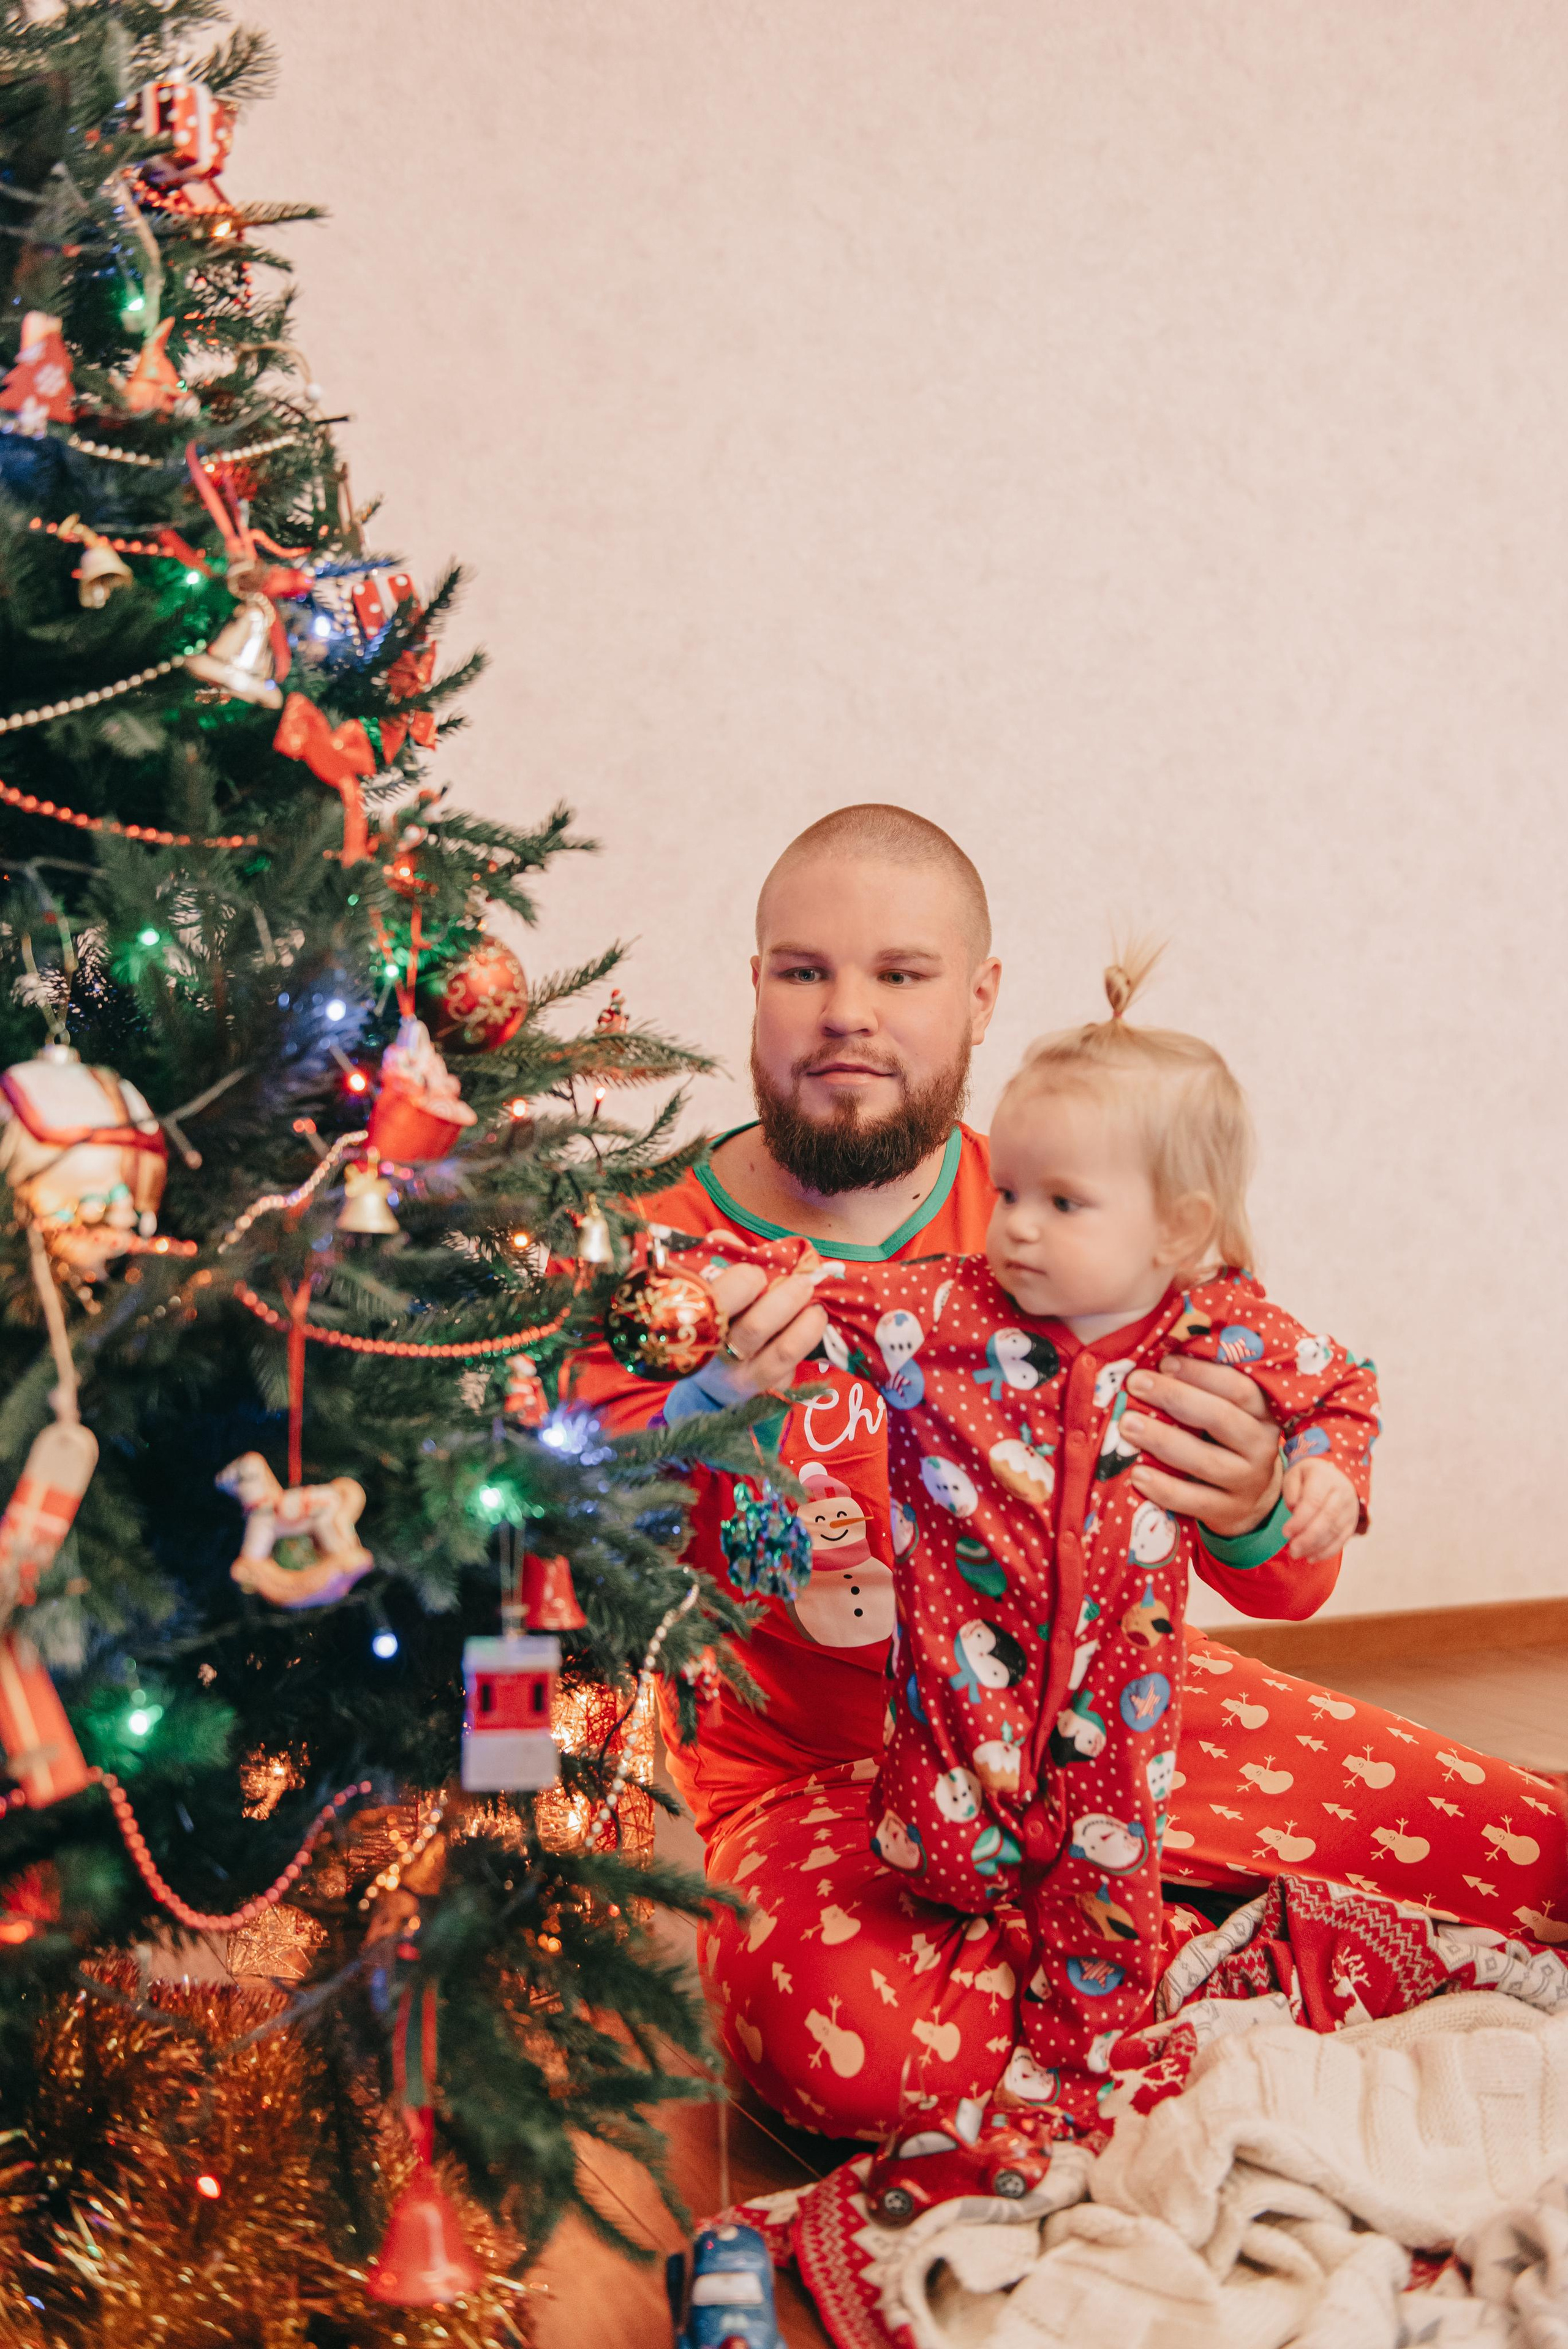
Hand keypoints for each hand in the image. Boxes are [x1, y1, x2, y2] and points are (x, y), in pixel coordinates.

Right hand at [688, 1262, 827, 1407]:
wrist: (709, 1378)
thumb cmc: (712, 1319)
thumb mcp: (707, 1290)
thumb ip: (716, 1260)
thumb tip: (724, 1237)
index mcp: (694, 1322)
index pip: (718, 1301)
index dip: (745, 1281)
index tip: (758, 1273)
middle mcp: (713, 1356)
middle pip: (755, 1328)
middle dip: (787, 1299)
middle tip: (804, 1282)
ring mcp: (738, 1379)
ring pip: (782, 1352)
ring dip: (807, 1325)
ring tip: (816, 1308)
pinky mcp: (762, 1394)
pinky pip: (790, 1371)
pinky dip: (804, 1349)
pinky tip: (806, 1332)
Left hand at [1121, 1356, 1282, 1536]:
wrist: (1250, 1500)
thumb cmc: (1226, 1442)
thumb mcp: (1228, 1413)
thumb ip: (1203, 1391)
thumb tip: (1154, 1361)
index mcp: (1262, 1413)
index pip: (1238, 1388)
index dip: (1201, 1373)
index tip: (1164, 1362)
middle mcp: (1262, 1446)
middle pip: (1221, 1418)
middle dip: (1175, 1397)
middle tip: (1135, 1384)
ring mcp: (1248, 1482)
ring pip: (1206, 1461)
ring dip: (1163, 1440)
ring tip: (1127, 1425)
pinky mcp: (1230, 1512)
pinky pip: (1195, 1501)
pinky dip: (1164, 1488)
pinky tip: (1137, 1475)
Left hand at [1281, 1457, 1358, 1560]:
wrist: (1333, 1475)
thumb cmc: (1307, 1477)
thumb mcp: (1294, 1475)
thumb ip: (1292, 1491)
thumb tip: (1295, 1509)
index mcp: (1325, 1477)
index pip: (1313, 1501)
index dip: (1300, 1520)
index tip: (1285, 1533)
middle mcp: (1342, 1492)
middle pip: (1327, 1518)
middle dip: (1308, 1538)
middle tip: (1292, 1550)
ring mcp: (1350, 1508)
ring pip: (1335, 1531)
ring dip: (1316, 1547)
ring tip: (1297, 1554)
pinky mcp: (1352, 1522)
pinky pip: (1342, 1540)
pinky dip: (1327, 1551)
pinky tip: (1312, 1557)